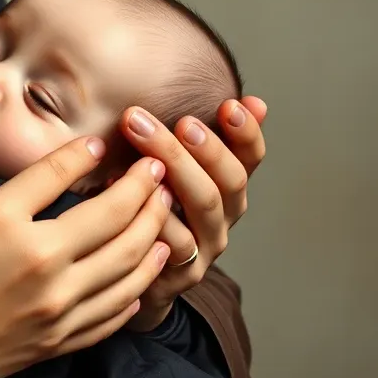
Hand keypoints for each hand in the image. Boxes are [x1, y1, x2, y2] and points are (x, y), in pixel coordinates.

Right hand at [0, 128, 173, 377]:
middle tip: (158, 168)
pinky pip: (113, 313)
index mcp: (0, 221)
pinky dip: (137, 290)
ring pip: (127, 265)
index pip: (59, 172)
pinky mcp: (56, 340)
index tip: (101, 143)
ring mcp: (55, 304)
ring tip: (166, 213)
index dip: (85, 153)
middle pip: (113, 216)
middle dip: (143, 187)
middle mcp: (41, 261)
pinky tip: (144, 275)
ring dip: (152, 234)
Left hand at [118, 96, 268, 330]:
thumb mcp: (174, 169)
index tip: (230, 104)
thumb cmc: (152, 209)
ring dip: (177, 169)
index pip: (251, 159)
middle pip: (228, 181)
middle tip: (182, 121)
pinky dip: (155, 212)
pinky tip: (127, 187)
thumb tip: (249, 100)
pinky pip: (174, 241)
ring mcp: (205, 248)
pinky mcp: (180, 274)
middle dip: (207, 147)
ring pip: (204, 206)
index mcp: (228, 190)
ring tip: (145, 141)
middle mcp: (223, 219)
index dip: (246, 133)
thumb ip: (200, 136)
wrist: (131, 277)